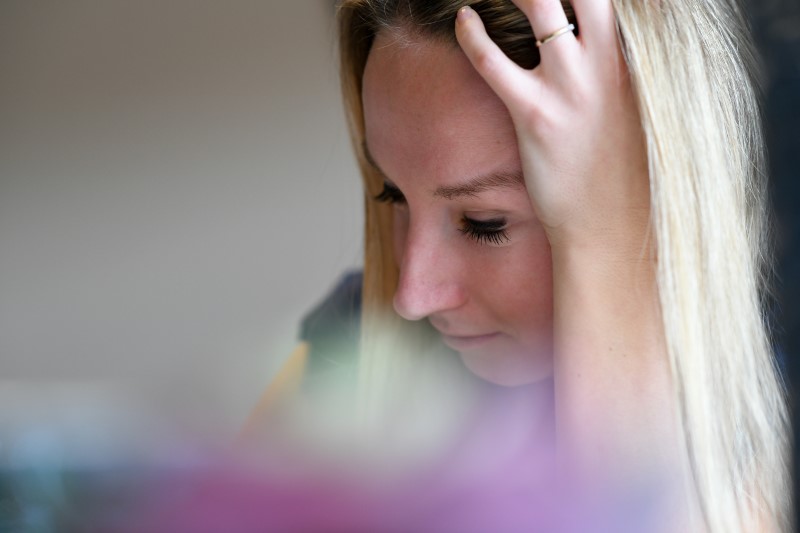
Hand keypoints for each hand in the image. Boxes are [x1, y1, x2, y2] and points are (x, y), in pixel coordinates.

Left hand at [455, 0, 649, 252]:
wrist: (612, 227)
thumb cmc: (626, 172)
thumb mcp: (643, 111)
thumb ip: (628, 71)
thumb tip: (613, 50)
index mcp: (636, 60)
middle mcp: (608, 63)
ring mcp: (571, 86)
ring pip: (540, 4)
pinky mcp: (535, 114)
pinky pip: (493, 62)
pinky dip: (473, 34)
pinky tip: (463, 19)